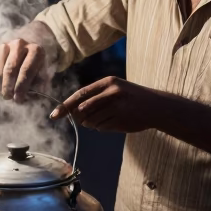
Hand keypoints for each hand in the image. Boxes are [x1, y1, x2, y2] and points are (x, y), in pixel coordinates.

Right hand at [0, 37, 48, 101]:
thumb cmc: (33, 71)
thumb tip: (26, 97)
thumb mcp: (40, 78)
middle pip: (10, 70)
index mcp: (35, 50)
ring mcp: (3, 46)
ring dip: (0, 87)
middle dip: (8, 87)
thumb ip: (36, 87)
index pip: (26, 70)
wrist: (22, 56)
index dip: (21, 87)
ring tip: (5, 94)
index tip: (18, 99)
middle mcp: (19, 44)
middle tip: (8, 97)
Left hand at [50, 77, 167, 132]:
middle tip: (88, 119)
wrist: (156, 107)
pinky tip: (115, 122)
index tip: (54, 115)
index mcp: (108, 82)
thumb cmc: (132, 98)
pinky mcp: (121, 119)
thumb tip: (72, 112)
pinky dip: (103, 127)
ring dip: (93, 124)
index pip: (80, 94)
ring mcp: (117, 107)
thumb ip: (95, 98)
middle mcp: (111, 92)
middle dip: (81, 118)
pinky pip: (101, 128)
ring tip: (108, 118)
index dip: (65, 106)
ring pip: (91, 121)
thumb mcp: (114, 91)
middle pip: (82, 110)